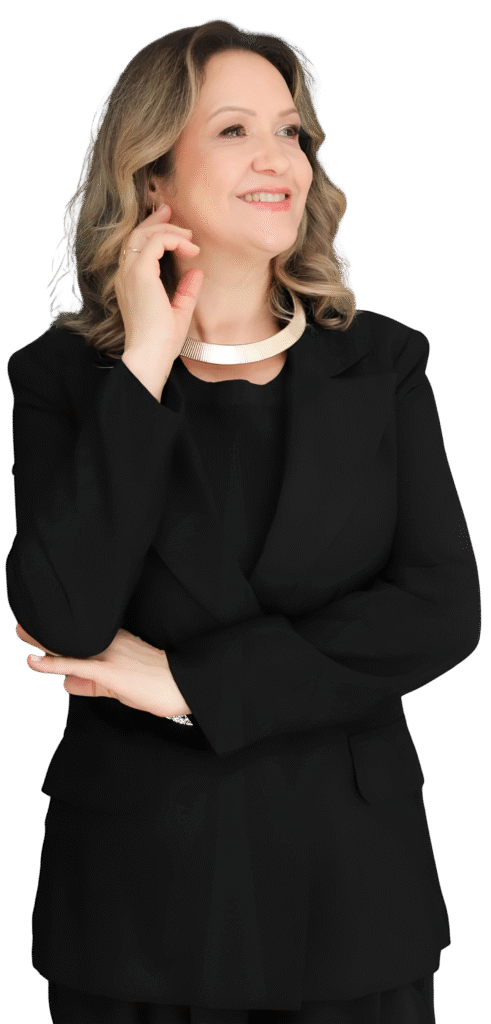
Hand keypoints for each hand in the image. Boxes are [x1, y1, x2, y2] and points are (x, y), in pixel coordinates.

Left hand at [16, 623, 191, 718]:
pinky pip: (76, 666)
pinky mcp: (110, 672)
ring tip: (22, 631)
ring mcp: (110, 657)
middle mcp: (112, 645)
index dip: (62, 633)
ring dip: (44, 641)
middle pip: (73, 636)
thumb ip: (94, 685)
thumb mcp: (122, 686)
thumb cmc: (161, 685)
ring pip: (71, 647)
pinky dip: (53, 663)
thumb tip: (66, 683)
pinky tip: (35, 661)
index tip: (45, 623)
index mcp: (118, 643)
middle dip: (47, 630)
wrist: (186, 686)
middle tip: (24, 621)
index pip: (84, 636)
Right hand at [114, 203, 203, 361]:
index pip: (136, 248)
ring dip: (169, 230)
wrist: (151, 354)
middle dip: (157, 221)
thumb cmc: (162, 341)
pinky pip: (155, 242)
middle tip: (173, 212)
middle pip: (137, 235)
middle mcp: (126, 275)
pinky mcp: (140, 273)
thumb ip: (186, 291)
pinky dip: (173, 239)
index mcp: (130, 283)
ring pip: (144, 234)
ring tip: (189, 236)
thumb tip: (196, 272)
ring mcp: (130, 272)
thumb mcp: (179, 311)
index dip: (153, 231)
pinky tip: (190, 248)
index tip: (174, 227)